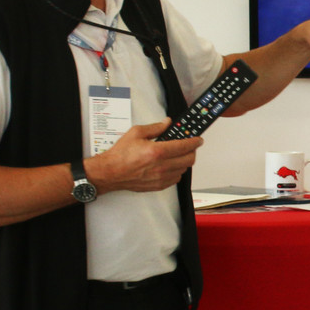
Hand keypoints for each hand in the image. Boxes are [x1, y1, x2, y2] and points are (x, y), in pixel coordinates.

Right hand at [86, 120, 202, 192]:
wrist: (110, 172)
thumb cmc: (120, 154)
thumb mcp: (136, 133)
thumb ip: (155, 127)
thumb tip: (167, 123)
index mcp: (157, 151)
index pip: (184, 146)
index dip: (195, 142)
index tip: (198, 140)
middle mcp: (161, 166)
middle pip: (189, 160)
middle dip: (192, 151)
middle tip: (189, 146)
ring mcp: (161, 177)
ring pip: (183, 170)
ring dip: (184, 161)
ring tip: (178, 155)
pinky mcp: (158, 185)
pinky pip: (176, 179)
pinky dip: (177, 172)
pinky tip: (171, 166)